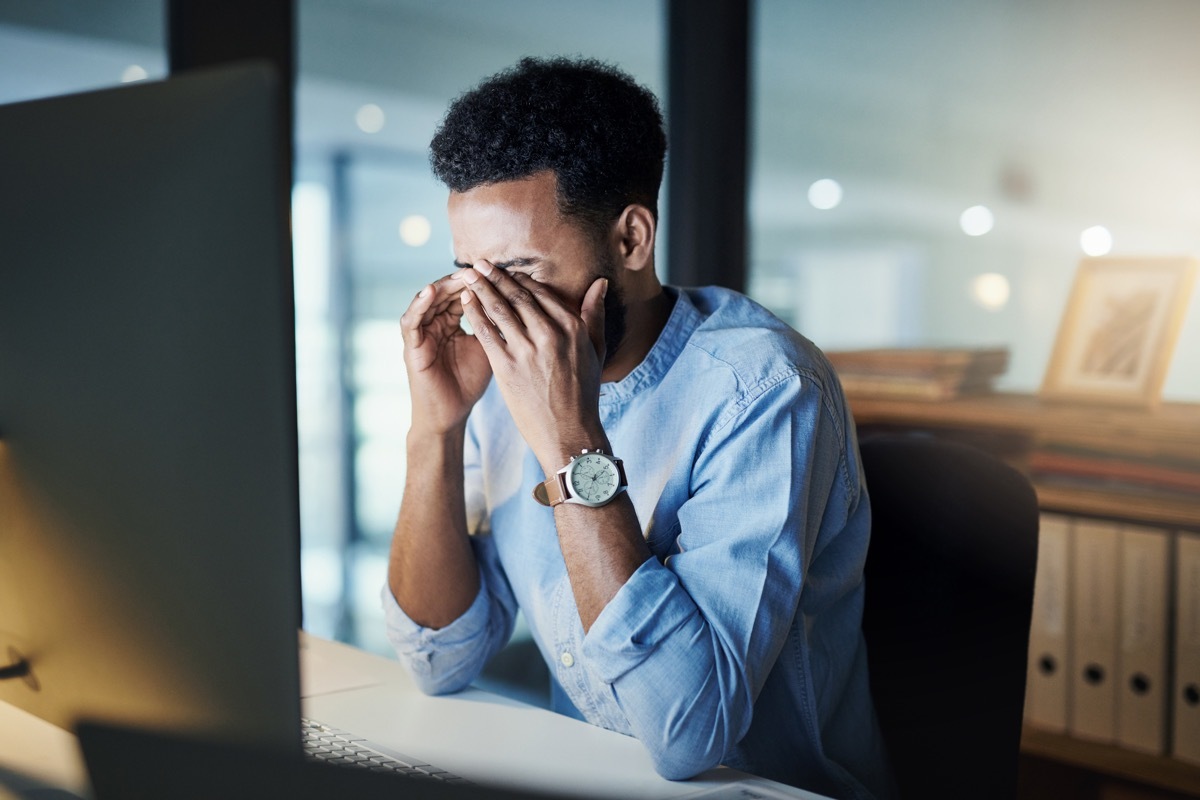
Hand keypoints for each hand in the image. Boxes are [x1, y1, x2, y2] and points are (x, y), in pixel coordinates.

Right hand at [400, 271, 493, 434]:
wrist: (450, 415)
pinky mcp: (410, 346)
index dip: (481, 282)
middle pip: (447, 292)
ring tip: (460, 274)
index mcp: (452, 322)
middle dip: (464, 279)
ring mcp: (420, 333)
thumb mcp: (488, 349)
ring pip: (428, 300)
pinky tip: (430, 290)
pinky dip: (419, 304)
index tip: (499, 271)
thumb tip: (522, 303)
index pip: (465, 294)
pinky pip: (411, 320)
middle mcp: (434, 323)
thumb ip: (495, 325)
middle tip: (482, 266)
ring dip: (443, 285)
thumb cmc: (469, 383)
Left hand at [457, 261, 608, 470]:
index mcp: (572, 328)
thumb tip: (600, 283)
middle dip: (495, 277)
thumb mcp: (595, 350)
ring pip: (499, 310)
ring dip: (481, 288)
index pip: (541, 294)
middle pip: (517, 297)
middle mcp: (550, 334)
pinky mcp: (507, 366)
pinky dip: (475, 313)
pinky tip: (465, 301)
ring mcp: (527, 350)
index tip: (506, 270)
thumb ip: (594, 314)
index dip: (520, 279)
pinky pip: (487, 332)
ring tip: (468, 274)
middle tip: (480, 262)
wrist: (568, 432)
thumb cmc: (583, 393)